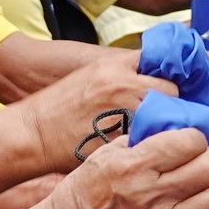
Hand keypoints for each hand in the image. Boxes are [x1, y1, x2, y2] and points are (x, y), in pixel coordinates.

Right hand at [28, 55, 178, 172]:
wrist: (36, 132)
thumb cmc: (61, 104)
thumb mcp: (93, 75)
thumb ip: (126, 71)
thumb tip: (158, 76)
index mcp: (116, 66)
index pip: (161, 62)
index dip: (169, 75)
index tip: (170, 87)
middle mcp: (124, 86)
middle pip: (171, 90)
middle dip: (173, 101)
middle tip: (168, 113)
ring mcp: (125, 114)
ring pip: (167, 117)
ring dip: (167, 124)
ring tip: (160, 131)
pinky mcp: (123, 140)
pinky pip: (152, 140)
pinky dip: (154, 143)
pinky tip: (148, 147)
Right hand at [45, 127, 208, 208]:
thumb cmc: (86, 189)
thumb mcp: (106, 153)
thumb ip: (141, 140)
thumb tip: (173, 129)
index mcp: (135, 165)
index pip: (187, 143)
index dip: (194, 137)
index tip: (188, 140)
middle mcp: (152, 193)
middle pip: (207, 168)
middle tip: (201, 158)